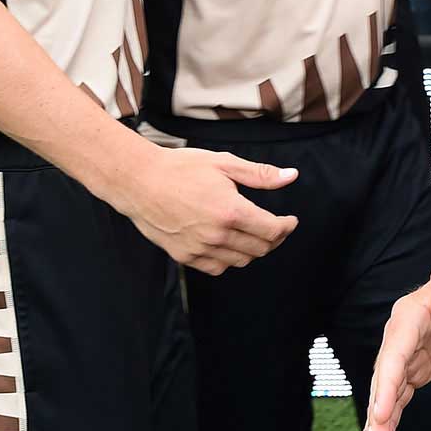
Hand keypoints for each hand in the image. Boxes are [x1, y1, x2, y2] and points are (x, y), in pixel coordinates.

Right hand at [102, 145, 297, 275]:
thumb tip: (292, 176)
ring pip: (240, 261)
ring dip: (254, 250)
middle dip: (275, 238)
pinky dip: (229, 259)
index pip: (272, 230)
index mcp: (231, 211)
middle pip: (260, 249)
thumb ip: (261, 174)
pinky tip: (229, 244)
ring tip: (254, 234)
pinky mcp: (184, 256)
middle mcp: (217, 235)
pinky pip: (217, 267)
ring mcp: (199, 248)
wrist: (138, 181)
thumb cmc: (181, 168)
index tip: (290, 220)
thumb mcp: (224, 163)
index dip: (287, 227)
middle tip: (276, 226)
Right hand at [362, 261, 430, 430]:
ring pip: (388, 390)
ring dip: (380, 419)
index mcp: (411, 316)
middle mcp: (402, 336)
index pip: (394, 353)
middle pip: (385, 376)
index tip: (381, 412)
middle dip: (378, 408)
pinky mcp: (417, 367)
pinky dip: (391, 416)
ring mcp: (407, 354)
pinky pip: (400, 394)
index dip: (386, 383)